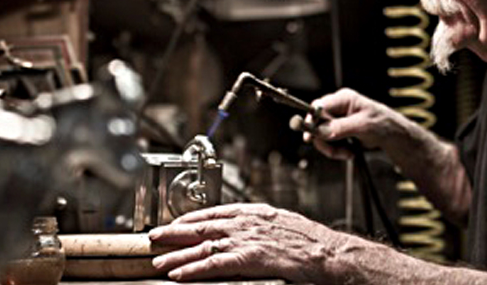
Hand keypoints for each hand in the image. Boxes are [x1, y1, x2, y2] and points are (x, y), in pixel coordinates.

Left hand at [148, 203, 348, 283]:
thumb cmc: (313, 242)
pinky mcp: (251, 259)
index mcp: (256, 213)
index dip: (192, 218)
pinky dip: (194, 269)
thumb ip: (261, 226)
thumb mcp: (283, 225)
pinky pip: (215, 265)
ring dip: (178, 254)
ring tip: (159, 261)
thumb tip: (248, 231)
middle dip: (176, 231)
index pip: (216, 213)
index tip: (177, 221)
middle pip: (203, 226)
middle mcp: (248, 223)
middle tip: (155, 236)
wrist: (331, 253)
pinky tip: (179, 274)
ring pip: (203, 247)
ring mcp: (248, 240)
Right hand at [304, 88, 409, 159]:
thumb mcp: (363, 126)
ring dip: (333, 149)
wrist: (392, 136)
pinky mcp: (338, 132)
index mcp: (343, 99)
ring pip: (321, 136)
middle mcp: (337, 108)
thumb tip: (321, 131)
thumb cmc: (383, 124)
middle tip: (335, 152)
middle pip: (317, 123)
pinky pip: (328, 143)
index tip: (309, 136)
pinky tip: (350, 152)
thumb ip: (341, 127)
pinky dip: (337, 151)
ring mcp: (337, 120)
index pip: (318, 106)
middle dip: (325, 140)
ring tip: (348, 153)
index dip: (312, 121)